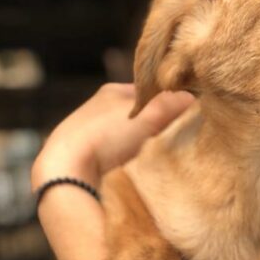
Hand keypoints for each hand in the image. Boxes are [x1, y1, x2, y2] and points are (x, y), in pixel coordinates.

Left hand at [32, 84, 191, 188]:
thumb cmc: (107, 135)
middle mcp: (100, 107)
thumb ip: (173, 104)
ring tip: (155, 156)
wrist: (67, 167)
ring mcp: (91, 132)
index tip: (184, 117)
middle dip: (156, 125)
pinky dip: (128, 158)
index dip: (169, 103)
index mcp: (113, 91)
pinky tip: (134, 168)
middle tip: (173, 137)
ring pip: (127, 136)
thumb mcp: (148, 115)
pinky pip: (116, 153)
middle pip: (139, 115)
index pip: (149, 92)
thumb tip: (192, 100)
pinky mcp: (86, 155)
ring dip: (142, 145)